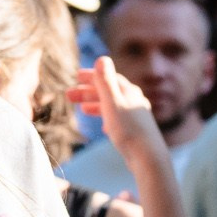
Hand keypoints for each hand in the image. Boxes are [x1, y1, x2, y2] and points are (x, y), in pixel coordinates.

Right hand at [70, 58, 169, 175]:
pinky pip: (118, 119)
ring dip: (96, 105)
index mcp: (128, 91)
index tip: (76, 77)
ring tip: (82, 109)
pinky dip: (107, 118)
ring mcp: (136, 116)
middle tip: (69, 96)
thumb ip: (106, 81)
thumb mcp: (112, 103)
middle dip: (88, 92)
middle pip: (108, 91)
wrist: (147, 158)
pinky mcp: (136, 130)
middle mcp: (134, 100)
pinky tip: (103, 128)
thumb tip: (102, 58)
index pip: (108, 77)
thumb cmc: (128, 130)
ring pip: (112, 105)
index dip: (92, 76)